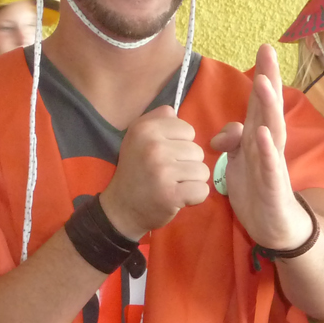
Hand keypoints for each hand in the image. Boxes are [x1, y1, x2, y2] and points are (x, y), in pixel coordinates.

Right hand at [101, 105, 208, 238]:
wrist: (121, 209)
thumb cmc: (135, 170)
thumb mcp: (138, 137)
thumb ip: (158, 119)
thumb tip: (176, 113)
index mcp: (145, 128)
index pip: (187, 130)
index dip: (181, 145)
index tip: (164, 156)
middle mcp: (153, 146)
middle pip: (197, 150)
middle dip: (186, 164)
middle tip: (166, 174)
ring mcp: (162, 171)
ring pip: (202, 170)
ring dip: (191, 181)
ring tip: (172, 185)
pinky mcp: (170, 194)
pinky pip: (202, 190)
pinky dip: (194, 197)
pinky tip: (178, 198)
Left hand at [209, 44, 311, 248]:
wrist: (274, 226)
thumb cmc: (257, 189)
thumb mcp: (239, 162)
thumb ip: (231, 141)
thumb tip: (221, 133)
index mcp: (259, 138)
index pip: (260, 103)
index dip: (263, 76)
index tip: (264, 48)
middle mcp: (270, 145)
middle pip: (269, 108)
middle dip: (269, 80)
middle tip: (267, 52)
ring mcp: (274, 164)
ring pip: (272, 131)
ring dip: (268, 107)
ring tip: (263, 83)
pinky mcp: (274, 186)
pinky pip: (270, 165)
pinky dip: (266, 149)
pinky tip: (262, 134)